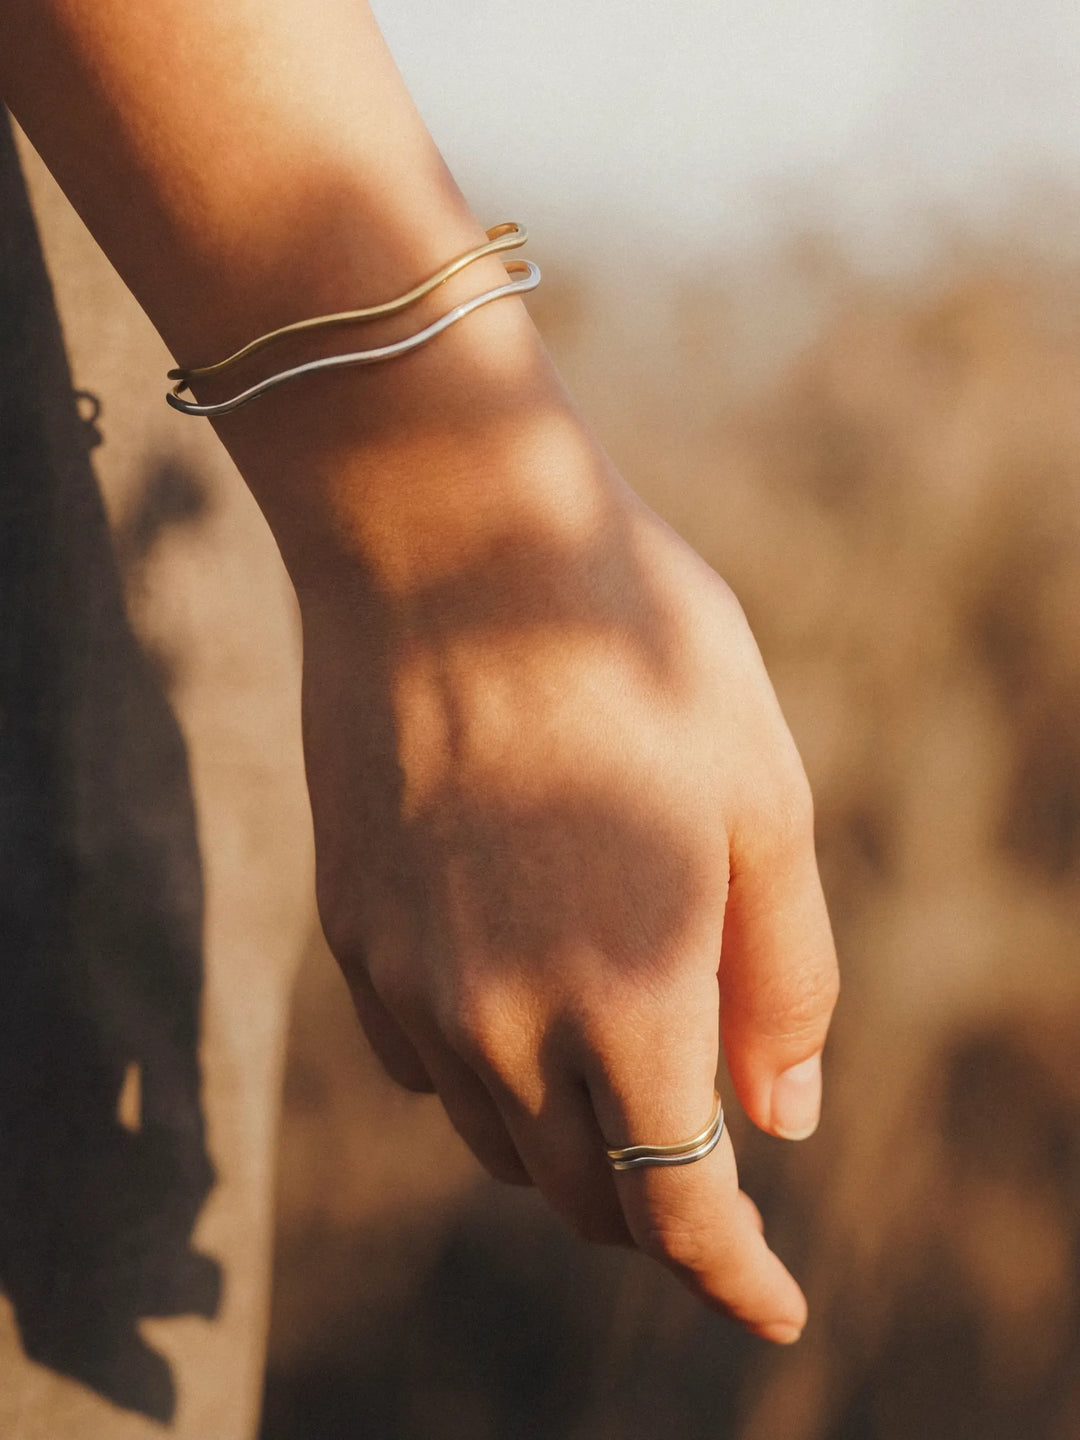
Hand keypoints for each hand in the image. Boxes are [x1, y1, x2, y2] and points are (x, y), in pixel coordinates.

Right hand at [283, 380, 837, 1343]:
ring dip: (571, 1144)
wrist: (448, 542)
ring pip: (496, 1137)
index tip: (774, 1307)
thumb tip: (784, 1123)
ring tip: (624, 1070)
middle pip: (582, 1198)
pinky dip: (489, 1069)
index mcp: (633, 994)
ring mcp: (411, 980)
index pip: (680, 1213)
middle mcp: (506, 1017)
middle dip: (659, 1212)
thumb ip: (784, 982)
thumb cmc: (637, 651)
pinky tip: (519, 990)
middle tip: (714, 1162)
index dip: (733, 1279)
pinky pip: (424, 1060)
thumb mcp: (765, 798)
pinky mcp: (353, 931)